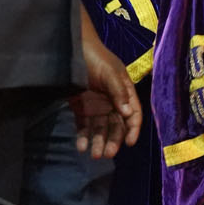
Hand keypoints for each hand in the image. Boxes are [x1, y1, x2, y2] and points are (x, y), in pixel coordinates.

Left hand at [72, 28, 140, 158]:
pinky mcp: (81, 107)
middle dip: (113, 140)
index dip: (133, 128)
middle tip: (107, 154)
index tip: (130, 143)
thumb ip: (118, 91)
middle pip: (117, 124)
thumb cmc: (94, 57)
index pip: (133, 113)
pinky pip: (83, 125)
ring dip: (99, 142)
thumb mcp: (109, 72)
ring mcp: (96, 105)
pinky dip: (83, 137)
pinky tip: (81, 147)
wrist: (69, 49)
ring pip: (100, 128)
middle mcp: (112, 100)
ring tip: (94, 155)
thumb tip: (129, 113)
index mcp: (124, 91)